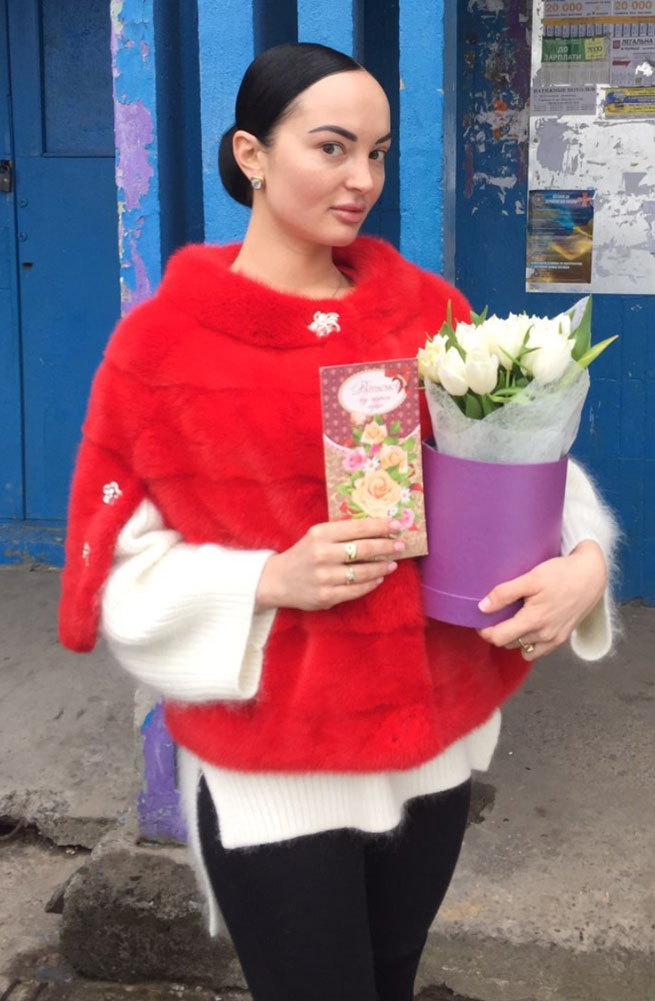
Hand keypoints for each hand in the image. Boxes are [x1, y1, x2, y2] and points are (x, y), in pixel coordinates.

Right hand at [255, 517, 404, 611]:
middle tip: (401, 545)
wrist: (277, 580)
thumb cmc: (303, 554)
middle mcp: (322, 554)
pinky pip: (357, 590)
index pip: (358, 528)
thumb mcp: (317, 536)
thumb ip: (341, 533)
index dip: (380, 526)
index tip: (397, 524)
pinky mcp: (326, 596)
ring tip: (392, 563)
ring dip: (382, 567)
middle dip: (387, 546)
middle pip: (364, 549)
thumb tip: (377, 530)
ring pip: (364, 572)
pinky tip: (379, 578)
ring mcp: (325, 577)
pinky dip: (371, 584)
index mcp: (321, 534)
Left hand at [476, 540, 607, 659]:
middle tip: (495, 615)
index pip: (498, 638)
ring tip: (513, 619)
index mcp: (533, 621)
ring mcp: (554, 639)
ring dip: (513, 638)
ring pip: (522, 648)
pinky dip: (529, 642)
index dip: (485, 630)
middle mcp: (544, 635)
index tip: (481, 618)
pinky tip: (529, 625)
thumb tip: (482, 607)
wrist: (591, 576)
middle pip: (508, 644)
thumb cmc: (561, 574)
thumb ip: (505, 593)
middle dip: (498, 632)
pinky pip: (538, 651)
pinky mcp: (562, 638)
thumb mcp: (531, 578)